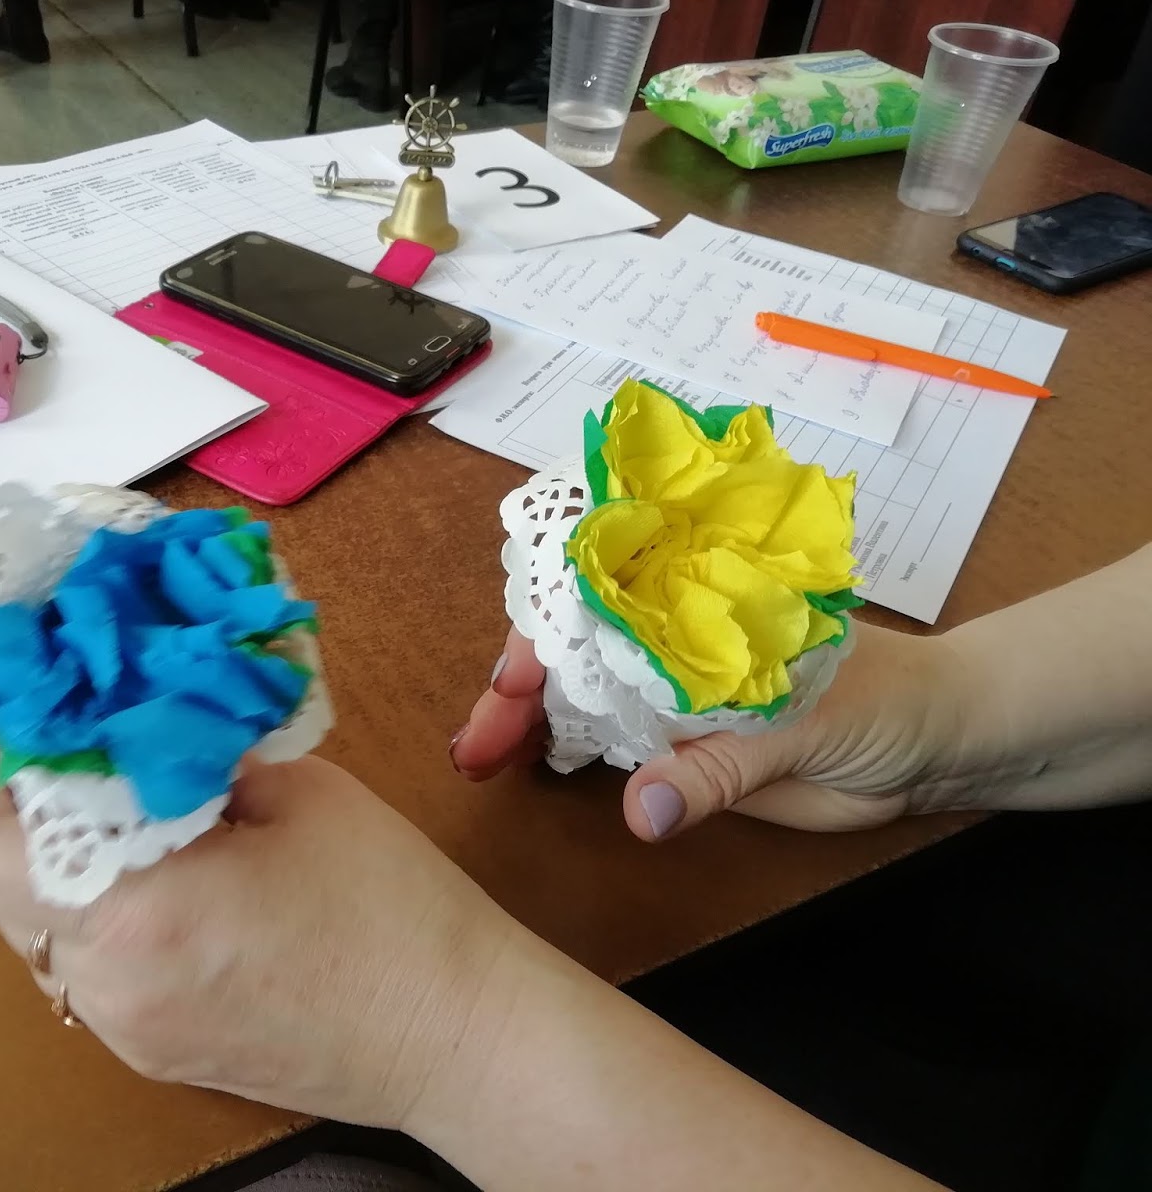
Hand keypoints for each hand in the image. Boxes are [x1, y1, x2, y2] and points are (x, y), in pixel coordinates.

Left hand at [0, 755, 520, 1127]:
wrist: (455, 1034)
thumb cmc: (390, 906)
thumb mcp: (295, 792)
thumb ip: (196, 754)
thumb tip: (140, 723)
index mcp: (135, 911)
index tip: (32, 729)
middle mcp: (108, 985)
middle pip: (3, 895)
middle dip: (28, 818)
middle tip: (85, 757)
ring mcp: (127, 1032)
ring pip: (44, 936)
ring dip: (65, 870)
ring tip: (136, 817)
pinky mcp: (155, 1054)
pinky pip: (94, 973)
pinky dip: (106, 916)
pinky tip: (174, 880)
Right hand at [452, 623, 976, 839]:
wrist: (939, 746)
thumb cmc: (885, 700)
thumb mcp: (807, 723)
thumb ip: (724, 765)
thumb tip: (643, 810)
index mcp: (700, 607)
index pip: (600, 602)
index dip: (545, 637)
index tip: (510, 682)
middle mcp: (674, 643)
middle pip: (573, 651)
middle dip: (514, 690)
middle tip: (473, 747)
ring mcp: (674, 697)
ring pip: (580, 698)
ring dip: (525, 723)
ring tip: (479, 761)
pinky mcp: (685, 751)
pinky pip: (612, 749)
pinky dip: (563, 754)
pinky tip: (525, 770)